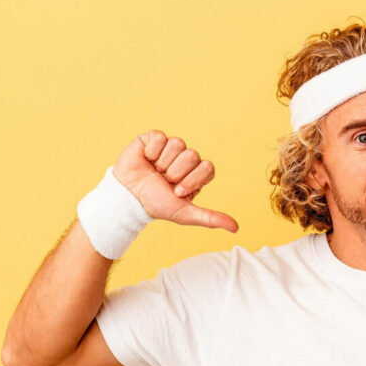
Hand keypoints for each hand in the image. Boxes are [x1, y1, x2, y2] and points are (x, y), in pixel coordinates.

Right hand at [112, 129, 238, 231]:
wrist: (129, 198)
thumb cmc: (156, 205)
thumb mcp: (185, 213)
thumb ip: (210, 218)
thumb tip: (235, 228)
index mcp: (196, 174)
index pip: (207, 167)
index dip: (192, 179)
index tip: (178, 191)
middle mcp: (185, 159)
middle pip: (193, 155)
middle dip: (176, 172)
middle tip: (164, 181)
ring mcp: (170, 147)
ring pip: (178, 144)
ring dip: (163, 163)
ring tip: (154, 171)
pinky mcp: (153, 138)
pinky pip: (160, 137)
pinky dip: (152, 151)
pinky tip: (146, 160)